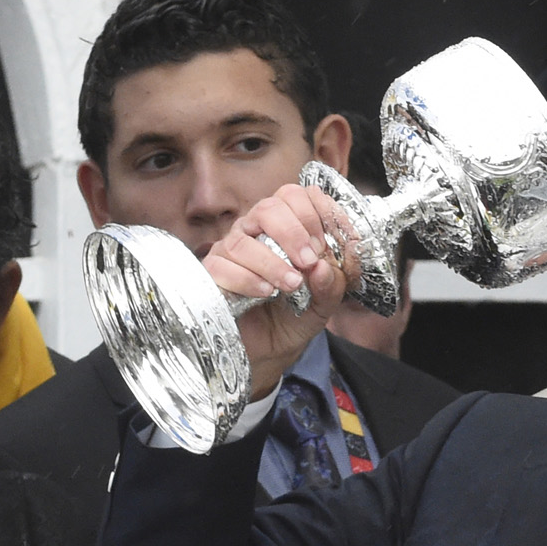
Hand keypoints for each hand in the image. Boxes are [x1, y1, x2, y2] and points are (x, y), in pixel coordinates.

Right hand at [203, 184, 356, 396]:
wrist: (271, 349)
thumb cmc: (295, 315)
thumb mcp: (325, 302)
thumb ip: (332, 285)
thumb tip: (324, 268)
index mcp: (287, 226)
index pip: (296, 196)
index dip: (315, 213)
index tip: (327, 243)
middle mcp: (257, 231)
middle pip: (268, 208)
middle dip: (293, 232)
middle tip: (309, 261)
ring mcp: (231, 250)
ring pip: (243, 240)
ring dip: (272, 262)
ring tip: (292, 285)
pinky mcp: (214, 274)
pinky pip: (222, 267)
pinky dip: (247, 278)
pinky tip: (265, 292)